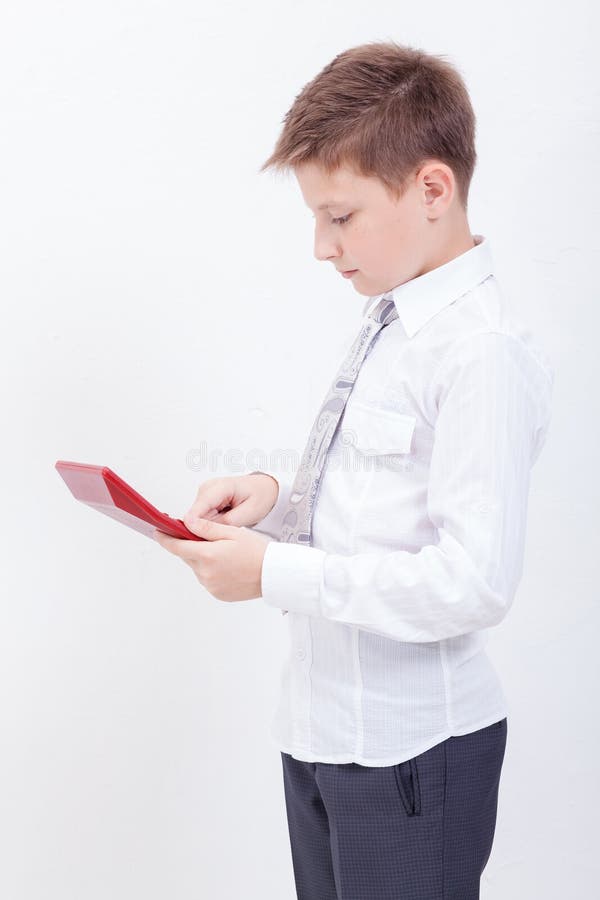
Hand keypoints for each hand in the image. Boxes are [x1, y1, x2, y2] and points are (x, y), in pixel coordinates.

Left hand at [152, 516, 271, 602]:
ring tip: (225, 553)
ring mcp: (210, 586)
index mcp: (207, 556)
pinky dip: (211, 570)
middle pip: (187, 556)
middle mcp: (205, 573)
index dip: (165, 538)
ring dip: (203, 558)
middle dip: (191, 546)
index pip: (176, 546)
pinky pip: (207, 578)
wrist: (273, 574)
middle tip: (208, 538)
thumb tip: (186, 523)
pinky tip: (228, 565)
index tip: (158, 531)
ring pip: (197, 567)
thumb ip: (206, 528)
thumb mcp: (232, 532)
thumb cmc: (257, 551)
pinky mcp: (216, 593)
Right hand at [183, 473, 278, 528]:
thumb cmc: (259, 497)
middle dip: (208, 528)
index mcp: (221, 486)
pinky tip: (225, 520)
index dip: (194, 525)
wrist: (263, 488)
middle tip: (228, 530)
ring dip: (211, 526)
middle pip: (196, 515)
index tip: (195, 540)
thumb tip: (205, 531)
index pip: (199, 508)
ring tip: (231, 522)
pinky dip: (212, 523)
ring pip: (197, 518)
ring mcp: (204, 493)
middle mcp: (208, 487)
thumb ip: (226, 523)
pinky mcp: (204, 499)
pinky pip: (201, 517)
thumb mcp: (248, 513)